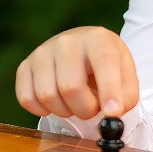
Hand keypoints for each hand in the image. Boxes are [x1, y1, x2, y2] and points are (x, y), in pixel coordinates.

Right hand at [15, 26, 139, 120]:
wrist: (82, 51)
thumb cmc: (105, 65)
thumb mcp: (125, 74)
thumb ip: (126, 96)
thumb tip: (113, 113)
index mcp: (97, 38)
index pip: (104, 63)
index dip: (109, 90)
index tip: (113, 113)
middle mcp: (67, 41)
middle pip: (71, 87)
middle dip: (85, 109)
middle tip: (92, 109)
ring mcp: (42, 52)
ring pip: (47, 95)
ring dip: (65, 111)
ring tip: (75, 103)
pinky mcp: (25, 66)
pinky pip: (27, 99)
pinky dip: (42, 110)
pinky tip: (57, 102)